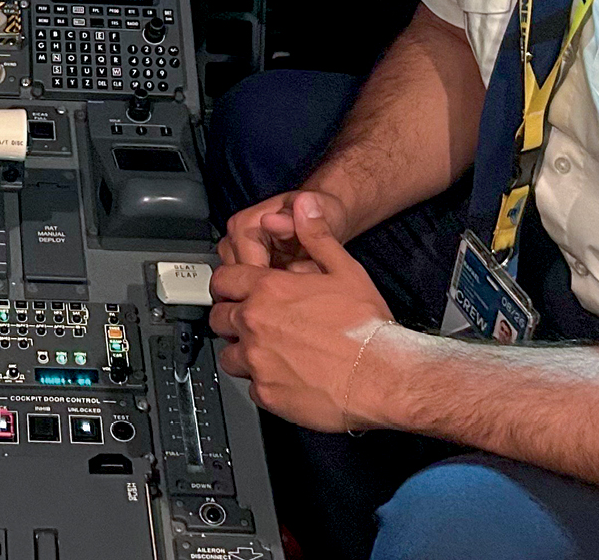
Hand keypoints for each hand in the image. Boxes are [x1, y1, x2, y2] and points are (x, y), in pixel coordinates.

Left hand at [210, 194, 395, 430]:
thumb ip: (317, 235)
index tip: (237, 288)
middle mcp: (256, 324)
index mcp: (269, 290)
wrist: (380, 375)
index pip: (224, 280)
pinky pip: (248, 385)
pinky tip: (282, 373)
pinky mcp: (266, 394)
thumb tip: (304, 205)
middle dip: (231, 316)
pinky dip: (260, 380)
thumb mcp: (344, 268)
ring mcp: (257, 361)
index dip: (229, 282)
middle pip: (218, 317)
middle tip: (253, 318)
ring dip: (241, 350)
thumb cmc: (364, 325)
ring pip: (227, 355)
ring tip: (265, 348)